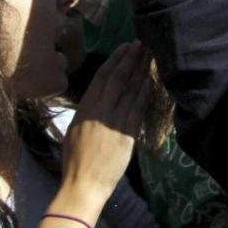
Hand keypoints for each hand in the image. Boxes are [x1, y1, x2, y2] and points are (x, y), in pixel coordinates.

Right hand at [62, 42, 150, 204]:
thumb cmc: (77, 159)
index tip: (124, 47)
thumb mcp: (76, 127)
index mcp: (85, 108)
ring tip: (149, 56)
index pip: (101, 77)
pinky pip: (139, 107)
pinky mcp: (127, 133)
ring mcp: (114, 121)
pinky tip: (152, 79)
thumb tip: (101, 94)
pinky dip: (146, 91)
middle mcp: (100, 110)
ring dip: (141, 70)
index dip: (114, 60)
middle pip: (118, 78)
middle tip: (140, 44)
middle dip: (130, 59)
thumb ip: (90, 109)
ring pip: (131, 89)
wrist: (84, 184)